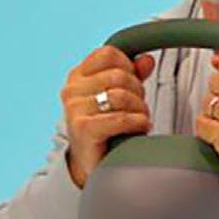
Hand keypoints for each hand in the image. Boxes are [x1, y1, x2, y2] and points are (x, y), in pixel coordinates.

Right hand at [61, 46, 156, 188]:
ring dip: (139, 109)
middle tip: (139, 107)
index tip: (133, 84)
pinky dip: (136, 122)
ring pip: (121, 96)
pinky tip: (140, 128)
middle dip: (138, 92)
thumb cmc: (105, 128)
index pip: (109, 54)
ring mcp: (75, 109)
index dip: (129, 66)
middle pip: (119, 75)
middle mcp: (72, 90)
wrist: (91, 165)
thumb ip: (132, 75)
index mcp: (78, 76)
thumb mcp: (118, 97)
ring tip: (140, 119)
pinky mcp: (83, 129)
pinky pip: (120, 118)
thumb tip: (147, 59)